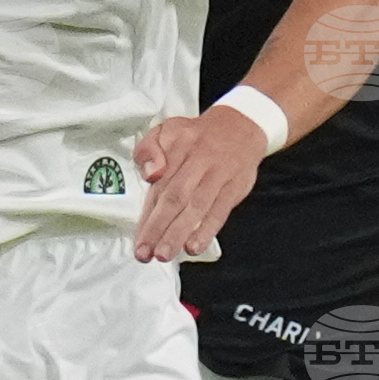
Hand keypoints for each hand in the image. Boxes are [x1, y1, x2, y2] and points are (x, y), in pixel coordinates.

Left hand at [131, 107, 265, 262]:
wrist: (241, 126)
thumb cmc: (197, 136)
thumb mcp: (167, 129)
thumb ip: (149, 149)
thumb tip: (150, 175)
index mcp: (177, 145)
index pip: (158, 183)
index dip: (147, 212)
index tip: (137, 237)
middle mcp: (198, 159)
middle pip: (175, 196)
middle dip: (158, 227)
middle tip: (146, 252)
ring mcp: (218, 174)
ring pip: (196, 206)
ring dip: (179, 233)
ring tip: (165, 253)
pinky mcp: (235, 186)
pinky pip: (220, 210)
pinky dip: (207, 230)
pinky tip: (194, 246)